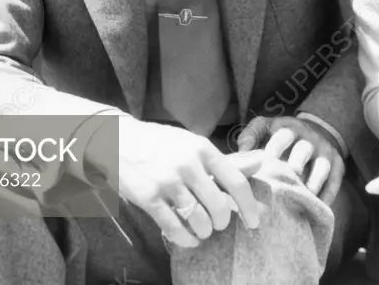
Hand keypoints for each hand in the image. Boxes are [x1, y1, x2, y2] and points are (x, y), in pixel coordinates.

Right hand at [97, 117, 264, 247]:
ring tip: (202, 230)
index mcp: (203, 149)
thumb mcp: (194, 145)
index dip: (249, 206)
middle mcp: (188, 164)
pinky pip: (175, 228)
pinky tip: (189, 239)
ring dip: (204, 231)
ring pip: (198, 219)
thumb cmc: (161, 143)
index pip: (236, 182)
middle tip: (218, 224)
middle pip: (219, 206)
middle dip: (222, 222)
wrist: (118, 139)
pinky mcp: (149, 197)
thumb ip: (226, 159)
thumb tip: (260, 162)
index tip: (254, 221)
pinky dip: (186, 239)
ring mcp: (167, 181)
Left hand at [237, 116, 344, 205]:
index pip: (282, 136)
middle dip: (295, 163)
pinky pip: (335, 181)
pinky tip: (319, 206)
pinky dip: (328, 194)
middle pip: (303, 150)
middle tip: (286, 179)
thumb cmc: (282, 135)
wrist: (319, 130)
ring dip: (313, 181)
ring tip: (303, 196)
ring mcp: (325, 151)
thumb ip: (250, 135)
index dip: (274, 149)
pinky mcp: (339, 165)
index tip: (265, 164)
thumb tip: (239, 153)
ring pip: (322, 166)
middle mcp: (309, 138)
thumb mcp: (266, 126)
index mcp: (289, 128)